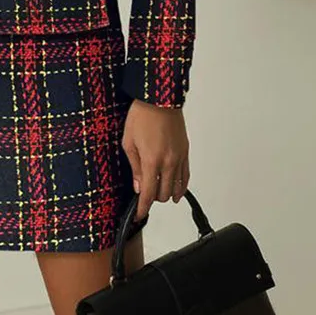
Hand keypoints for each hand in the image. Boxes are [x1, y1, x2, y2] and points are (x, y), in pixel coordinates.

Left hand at [122, 99, 189, 221]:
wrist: (159, 99)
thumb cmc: (141, 116)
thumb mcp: (129, 142)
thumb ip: (135, 167)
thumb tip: (139, 187)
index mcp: (152, 161)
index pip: (149, 194)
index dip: (143, 208)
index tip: (139, 215)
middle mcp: (168, 162)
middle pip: (164, 194)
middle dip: (154, 199)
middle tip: (145, 197)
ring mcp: (179, 158)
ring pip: (177, 187)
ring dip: (167, 194)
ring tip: (159, 195)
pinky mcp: (186, 151)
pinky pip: (186, 176)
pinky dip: (181, 186)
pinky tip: (177, 190)